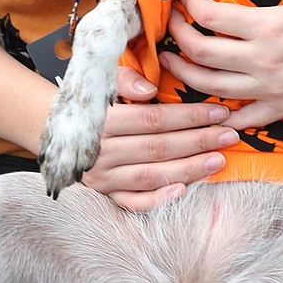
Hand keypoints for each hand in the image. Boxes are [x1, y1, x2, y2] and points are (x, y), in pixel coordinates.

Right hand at [81, 70, 238, 211]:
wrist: (52, 129)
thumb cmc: (89, 101)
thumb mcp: (102, 81)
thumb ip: (125, 80)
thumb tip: (150, 89)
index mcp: (104, 121)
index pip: (155, 120)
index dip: (190, 116)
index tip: (220, 111)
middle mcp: (102, 152)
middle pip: (158, 149)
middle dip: (199, 141)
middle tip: (230, 135)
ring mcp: (102, 178)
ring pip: (151, 176)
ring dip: (189, 169)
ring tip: (219, 161)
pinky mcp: (103, 195)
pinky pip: (132, 203)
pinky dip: (157, 200)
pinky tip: (184, 191)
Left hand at [157, 0, 282, 130]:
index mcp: (271, 27)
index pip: (210, 18)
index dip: (187, 4)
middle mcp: (264, 61)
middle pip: (200, 55)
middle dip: (177, 37)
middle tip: (172, 23)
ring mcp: (271, 89)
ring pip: (210, 89)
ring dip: (184, 74)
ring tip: (172, 59)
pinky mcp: (281, 108)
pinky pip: (240, 118)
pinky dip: (218, 112)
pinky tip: (206, 100)